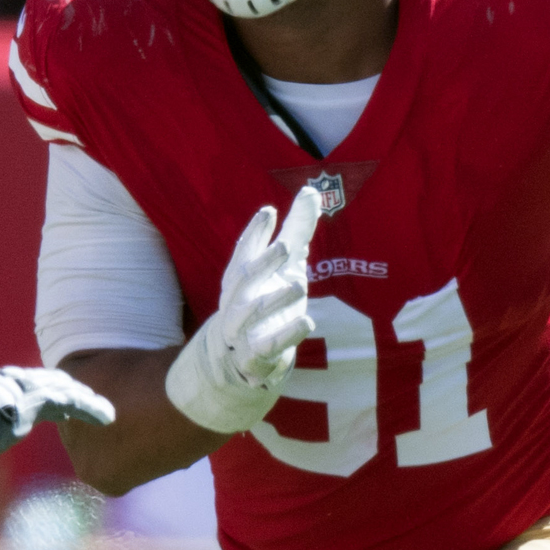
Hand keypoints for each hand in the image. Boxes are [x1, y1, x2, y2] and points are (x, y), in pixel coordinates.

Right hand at [0, 367, 114, 463]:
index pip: (24, 391)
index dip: (40, 394)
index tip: (53, 402)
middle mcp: (13, 386)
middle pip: (49, 385)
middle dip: (69, 392)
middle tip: (89, 400)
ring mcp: (26, 391)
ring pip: (64, 392)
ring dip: (85, 401)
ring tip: (106, 411)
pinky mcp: (38, 402)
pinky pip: (71, 403)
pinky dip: (90, 409)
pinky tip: (108, 416)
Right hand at [165, 184, 321, 433]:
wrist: (244, 358)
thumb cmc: (266, 300)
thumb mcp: (284, 265)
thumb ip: (297, 230)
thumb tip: (312, 191)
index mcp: (241, 275)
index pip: (244, 250)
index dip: (255, 233)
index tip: (269, 212)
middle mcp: (237, 299)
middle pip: (244, 279)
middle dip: (263, 263)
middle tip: (285, 247)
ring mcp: (243, 328)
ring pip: (254, 312)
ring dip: (275, 299)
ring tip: (299, 284)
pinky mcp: (256, 355)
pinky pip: (269, 345)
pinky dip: (287, 334)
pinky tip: (307, 321)